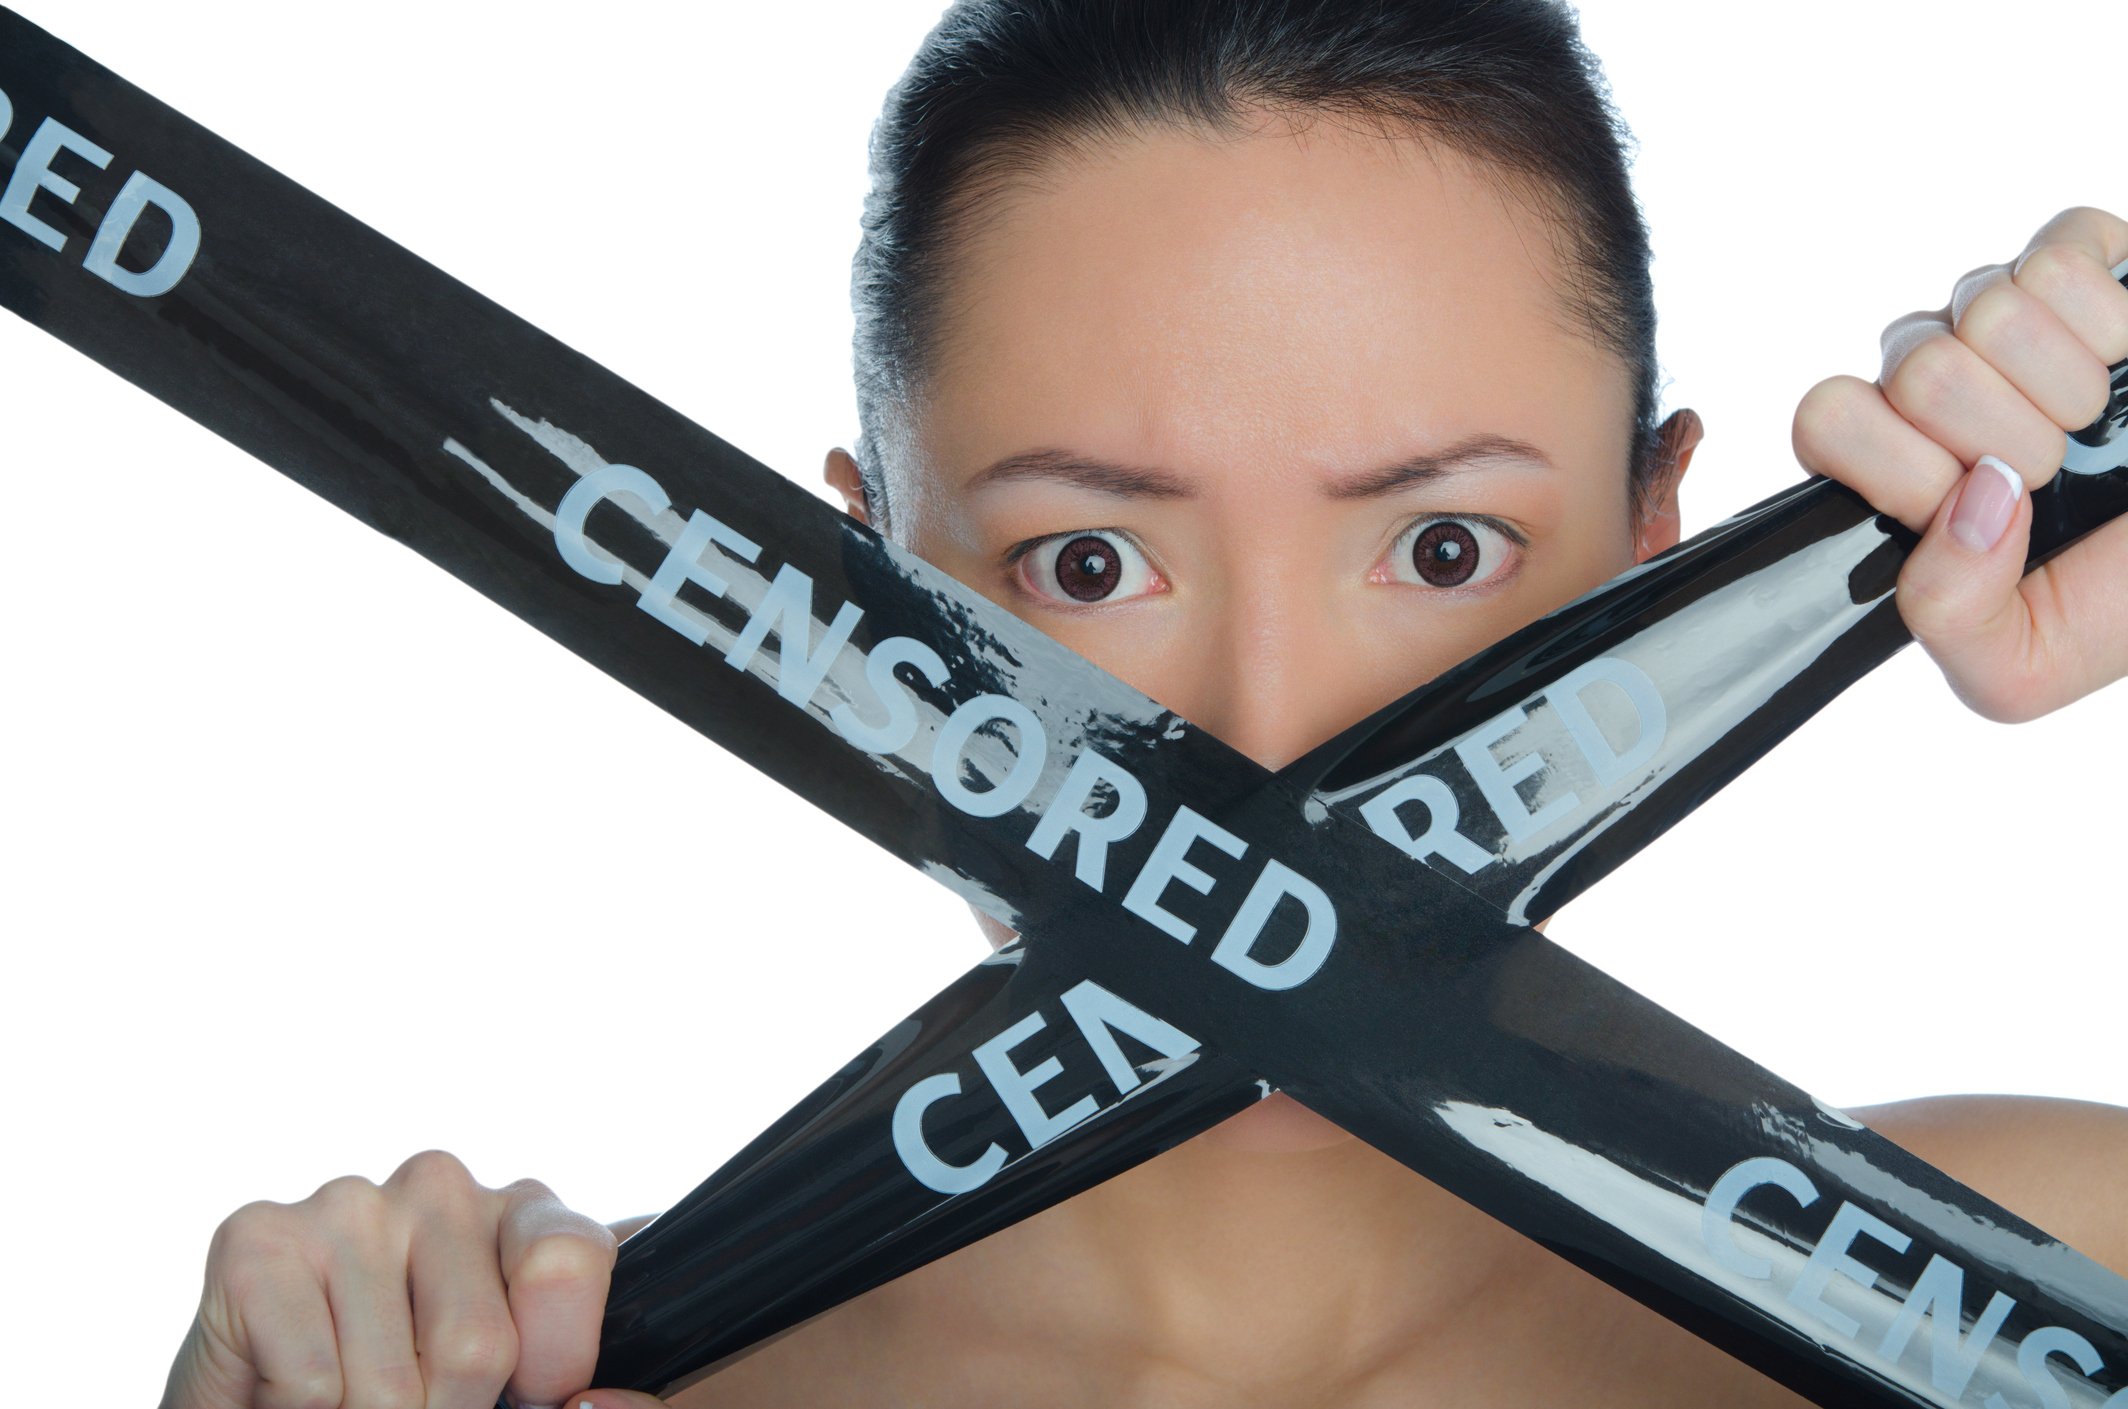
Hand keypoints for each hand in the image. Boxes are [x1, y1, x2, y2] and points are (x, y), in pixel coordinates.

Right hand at [159, 1149, 656, 1408]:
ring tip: (349, 1394)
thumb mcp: (516, 1378)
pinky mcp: (258, 1239)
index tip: (528, 1393)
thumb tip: (578, 1401)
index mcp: (521, 1212)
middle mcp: (440, 1186)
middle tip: (414, 1401)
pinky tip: (291, 1384)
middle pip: (478, 1346)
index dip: (552, 1362)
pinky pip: (312, 1383)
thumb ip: (560, 1368)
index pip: (567, 1262)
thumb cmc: (416, 1389)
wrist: (277, 1400)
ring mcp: (349, 1202)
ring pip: (390, 1385)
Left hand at [1792, 206, 2127, 720]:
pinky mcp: (2076, 261)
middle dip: (2008, 435)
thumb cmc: (2119, 593)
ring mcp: (1998, 318)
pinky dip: (2113, 322)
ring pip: (1984, 306)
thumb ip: (1951, 619)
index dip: (1902, 465)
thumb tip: (1967, 507)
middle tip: (2058, 470)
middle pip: (1913, 366)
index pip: (1827, 421)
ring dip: (2067, 385)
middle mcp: (1928, 385)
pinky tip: (2126, 363)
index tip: (1986, 503)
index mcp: (1893, 468)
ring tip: (2098, 424)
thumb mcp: (2025, 662)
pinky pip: (2060, 255)